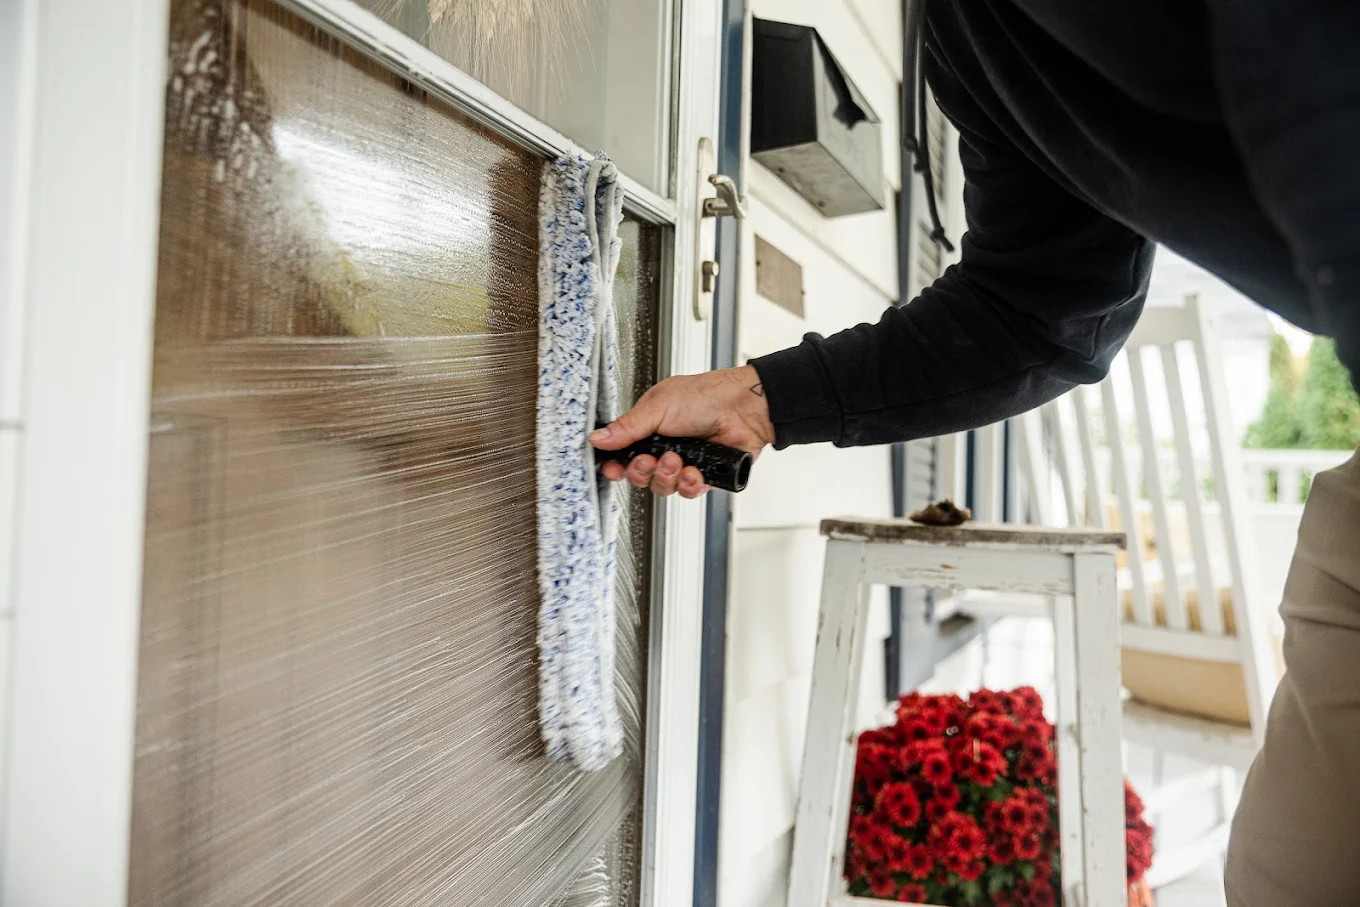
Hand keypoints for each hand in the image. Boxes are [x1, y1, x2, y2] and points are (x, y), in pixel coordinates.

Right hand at [591, 365, 774, 497]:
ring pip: (662, 487)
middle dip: (643, 471)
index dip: (617, 465)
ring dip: (667, 476)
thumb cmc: (707, 396)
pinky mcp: (704, 476)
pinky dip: (689, 484)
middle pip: (641, 475)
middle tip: (651, 459)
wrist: (746, 408)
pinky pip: (687, 492)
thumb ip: (627, 428)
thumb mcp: (659, 407)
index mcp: (650, 427)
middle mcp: (666, 447)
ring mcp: (685, 462)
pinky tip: (694, 472)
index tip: (613, 469)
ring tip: (679, 461)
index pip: (624, 453)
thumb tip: (598, 438)